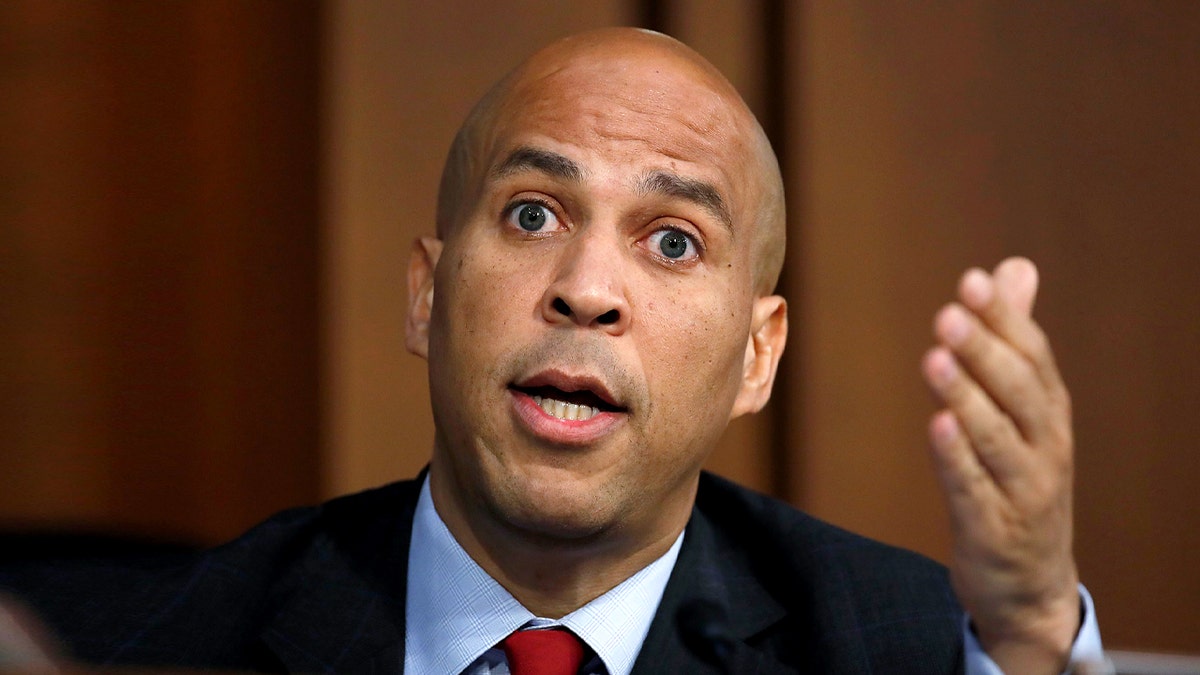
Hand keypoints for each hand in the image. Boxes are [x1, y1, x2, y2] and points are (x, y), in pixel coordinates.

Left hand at [921, 258, 1080, 673]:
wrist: (1031, 586)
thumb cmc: (1020, 480)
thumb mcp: (1025, 411)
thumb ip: (1014, 340)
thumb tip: (1015, 266)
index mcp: (1049, 415)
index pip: (1033, 358)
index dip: (1004, 320)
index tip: (973, 281)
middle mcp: (1044, 449)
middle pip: (1019, 393)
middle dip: (985, 350)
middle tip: (949, 312)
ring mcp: (1021, 492)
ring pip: (998, 440)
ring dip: (967, 398)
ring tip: (936, 359)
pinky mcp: (991, 530)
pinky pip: (974, 490)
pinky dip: (958, 460)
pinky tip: (938, 427)